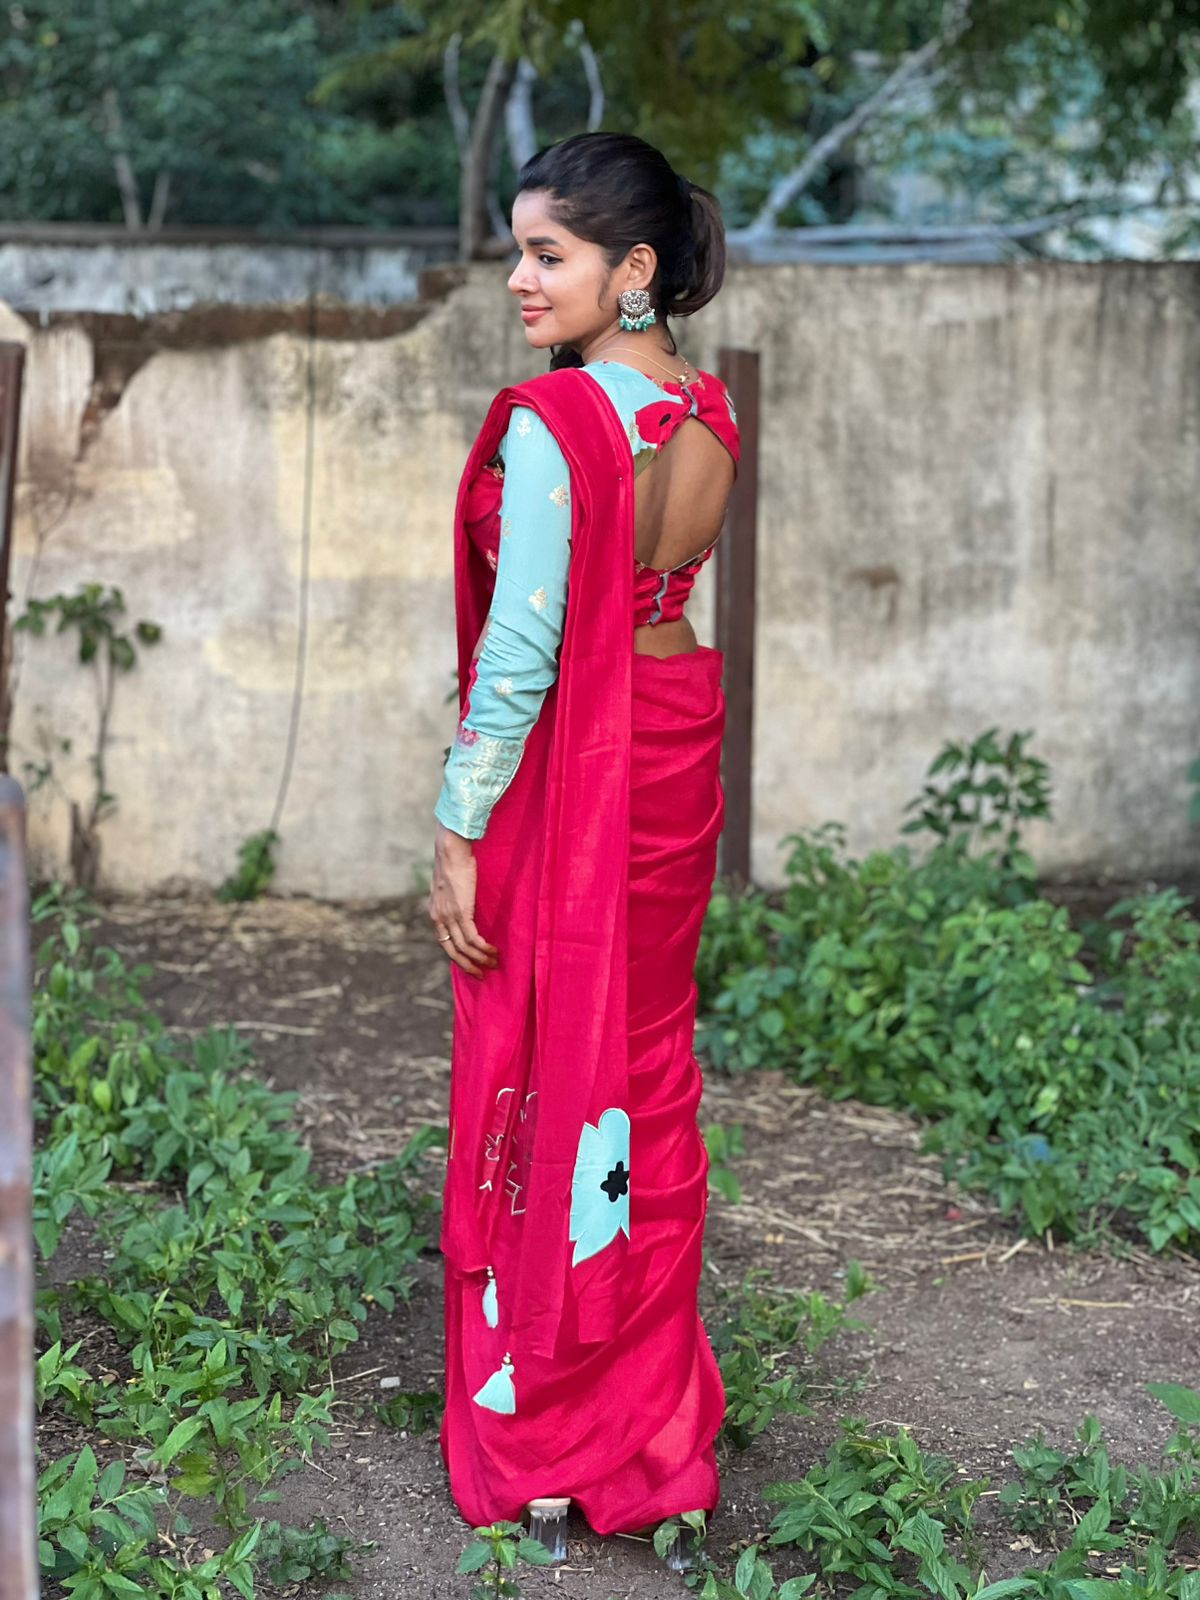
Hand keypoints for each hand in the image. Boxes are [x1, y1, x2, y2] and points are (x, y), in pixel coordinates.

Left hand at [428, 822, 499, 977]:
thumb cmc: (453, 861)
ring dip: (480, 959)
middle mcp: (439, 918)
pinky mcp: (461, 912)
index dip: (458, 956)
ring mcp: (449, 916)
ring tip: (494, 963)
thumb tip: (462, 901)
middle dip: (468, 965)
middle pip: (453, 951)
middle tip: (483, 974)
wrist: (451, 850)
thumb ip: (451, 897)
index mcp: (434, 912)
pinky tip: (493, 951)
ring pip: (464, 948)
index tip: (471, 964)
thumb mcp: (447, 884)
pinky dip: (483, 948)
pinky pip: (473, 938)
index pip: (445, 942)